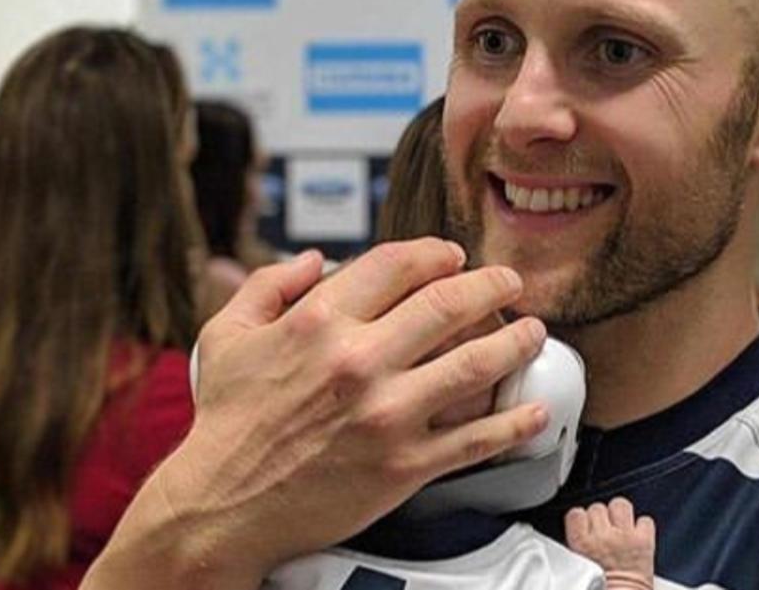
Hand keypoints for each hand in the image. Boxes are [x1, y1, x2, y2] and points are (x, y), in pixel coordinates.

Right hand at [91, 239, 548, 588]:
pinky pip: (478, 439)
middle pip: (450, 303)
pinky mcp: (406, 465)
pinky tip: (536, 409)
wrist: (223, 506)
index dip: (436, 252)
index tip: (453, 256)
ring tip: (533, 332)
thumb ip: (269, 285)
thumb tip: (312, 260)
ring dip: (517, 341)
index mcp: (320, 321)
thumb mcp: (227, 335)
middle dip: (491, 285)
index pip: (398, 264)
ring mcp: (388, 414)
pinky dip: (516, 422)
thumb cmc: (227, 422)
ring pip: (476, 363)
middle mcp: (360, 360)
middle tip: (509, 283)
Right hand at [565, 498, 655, 589]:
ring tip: (620, 527)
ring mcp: (624, 536)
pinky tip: (637, 537)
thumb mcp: (578, 567)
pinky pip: (645, 521)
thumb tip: (582, 529)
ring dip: (620, 514)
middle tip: (604, 532)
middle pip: (598, 507)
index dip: (581, 519)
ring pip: (620, 504)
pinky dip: (643, 527)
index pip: (576, 513)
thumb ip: (578, 544)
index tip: (585, 526)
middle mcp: (602, 536)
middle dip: (601, 518)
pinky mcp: (644, 541)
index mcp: (581, 544)